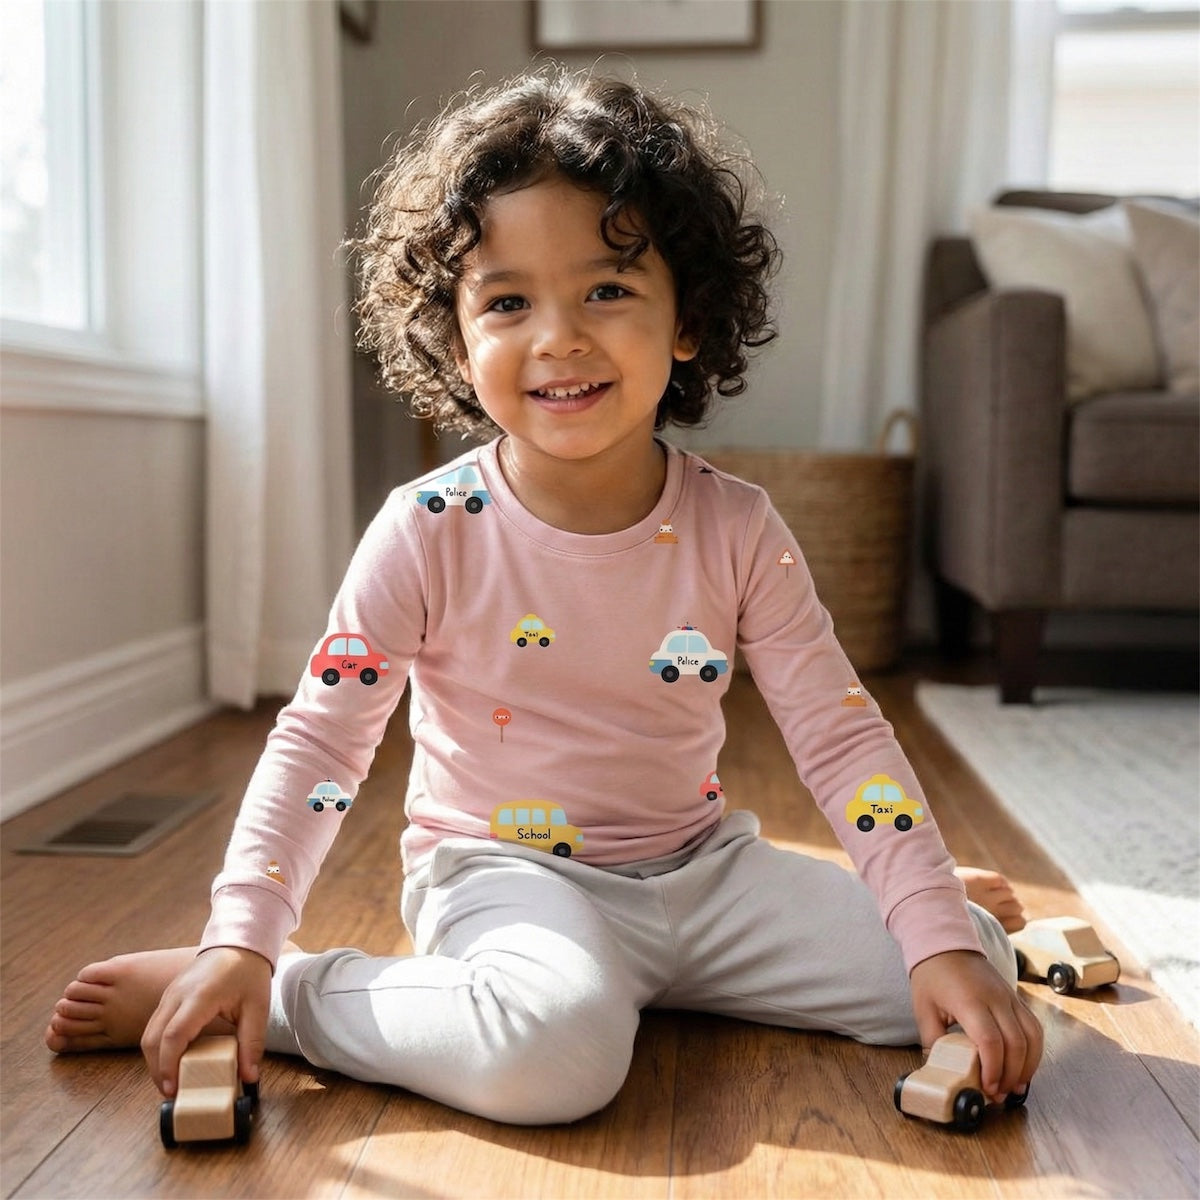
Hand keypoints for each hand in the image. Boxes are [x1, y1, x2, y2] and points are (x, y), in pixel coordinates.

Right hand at [141, 946, 270, 1097]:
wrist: (239, 942)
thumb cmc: (248, 972)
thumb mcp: (257, 1007)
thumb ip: (252, 1042)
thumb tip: (249, 1076)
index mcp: (200, 996)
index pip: (174, 1034)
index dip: (168, 1065)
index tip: (173, 1088)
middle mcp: (177, 994)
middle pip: (152, 1037)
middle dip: (156, 1069)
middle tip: (171, 1092)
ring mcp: (169, 993)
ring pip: (149, 1032)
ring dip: (154, 1060)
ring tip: (170, 1081)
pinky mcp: (168, 996)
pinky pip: (155, 1024)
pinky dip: (157, 1046)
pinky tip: (171, 1060)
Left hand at [909, 949, 1042, 1102]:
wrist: (946, 943)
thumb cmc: (932, 976)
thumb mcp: (922, 1008)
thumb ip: (933, 1042)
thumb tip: (942, 1072)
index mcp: (970, 1001)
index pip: (991, 1040)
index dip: (992, 1069)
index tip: (986, 1088)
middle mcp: (996, 999)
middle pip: (1016, 1043)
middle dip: (1010, 1075)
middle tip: (997, 1095)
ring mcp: (1010, 997)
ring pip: (1032, 1037)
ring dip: (1027, 1066)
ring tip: (1012, 1087)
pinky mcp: (1017, 999)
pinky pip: (1034, 1028)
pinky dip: (1033, 1051)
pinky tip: (1022, 1068)